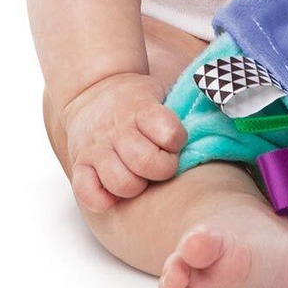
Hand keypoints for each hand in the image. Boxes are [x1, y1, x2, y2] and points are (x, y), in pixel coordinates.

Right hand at [62, 72, 186, 211]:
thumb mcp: (159, 92)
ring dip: (136, 186)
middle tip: (161, 163)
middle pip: (146, 163)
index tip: (175, 141)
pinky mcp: (80, 163)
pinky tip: (114, 191)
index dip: (178, 141)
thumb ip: (175, 112)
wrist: (94, 89)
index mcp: (141, 109)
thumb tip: (207, 127)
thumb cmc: (137, 99)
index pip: (168, 132)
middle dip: (162, 169)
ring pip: (121, 182)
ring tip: (139, 176)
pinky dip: (102, 199)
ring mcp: (97, 148)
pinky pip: (87, 192)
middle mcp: (118, 130)